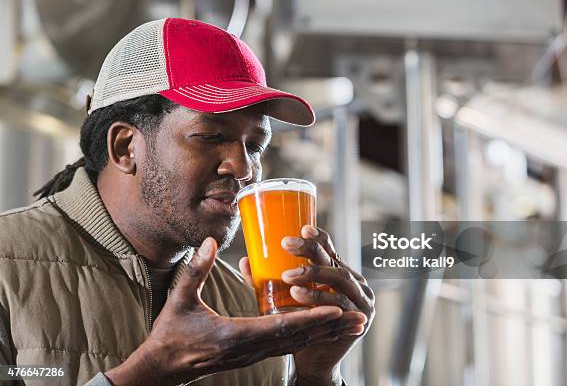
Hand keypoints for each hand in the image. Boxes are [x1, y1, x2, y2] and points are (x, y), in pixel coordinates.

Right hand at [106, 237, 364, 385]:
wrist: (162, 369)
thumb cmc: (170, 333)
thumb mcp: (180, 300)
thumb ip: (196, 271)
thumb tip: (211, 242)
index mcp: (234, 336)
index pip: (280, 326)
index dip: (311, 317)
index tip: (336, 308)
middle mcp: (248, 349)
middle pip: (297, 338)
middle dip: (330, 328)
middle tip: (359, 318)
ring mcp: (251, 355)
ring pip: (295, 344)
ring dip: (324, 335)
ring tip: (351, 326)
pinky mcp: (251, 354)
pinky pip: (285, 346)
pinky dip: (307, 337)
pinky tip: (320, 330)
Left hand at [239, 226, 374, 384]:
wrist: (316, 359)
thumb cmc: (299, 324)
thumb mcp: (283, 299)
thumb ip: (267, 282)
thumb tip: (245, 261)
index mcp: (337, 272)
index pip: (330, 248)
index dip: (319, 237)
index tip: (302, 228)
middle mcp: (353, 282)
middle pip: (333, 259)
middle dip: (310, 250)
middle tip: (286, 244)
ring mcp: (360, 300)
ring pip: (340, 279)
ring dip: (313, 275)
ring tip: (287, 276)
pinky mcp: (359, 318)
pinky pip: (340, 304)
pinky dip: (319, 298)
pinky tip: (299, 296)